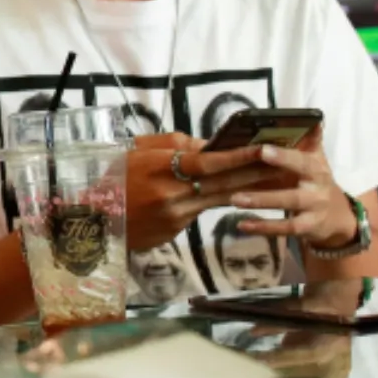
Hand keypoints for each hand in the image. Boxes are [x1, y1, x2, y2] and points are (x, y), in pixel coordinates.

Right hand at [126, 133, 275, 250]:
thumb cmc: (114, 176)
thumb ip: (174, 145)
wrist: (93, 218)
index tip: (264, 149)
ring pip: (218, 199)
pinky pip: (201, 211)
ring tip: (273, 181)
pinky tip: (240, 196)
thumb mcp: (138, 150)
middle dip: (255, 173)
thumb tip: (208, 146)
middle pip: (222, 183)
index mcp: (160, 169)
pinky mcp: (175, 231)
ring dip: (247, 190)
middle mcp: (171, 195)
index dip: (237, 156)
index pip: (207, 162)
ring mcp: (175, 216)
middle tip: (284, 165)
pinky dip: (220, 202)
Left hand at [227, 124, 359, 247]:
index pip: (301, 157)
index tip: (262, 148)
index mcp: (316, 167)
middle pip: (299, 174)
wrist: (338, 216)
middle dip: (277, 169)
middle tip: (251, 162)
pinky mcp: (307, 227)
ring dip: (261, 201)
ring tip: (234, 199)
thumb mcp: (316, 161)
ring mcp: (314, 208)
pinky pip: (285, 228)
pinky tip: (242, 225)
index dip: (284, 154)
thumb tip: (311, 118)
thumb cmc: (316, 182)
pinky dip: (263, 227)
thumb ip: (310, 141)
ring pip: (289, 203)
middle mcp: (317, 186)